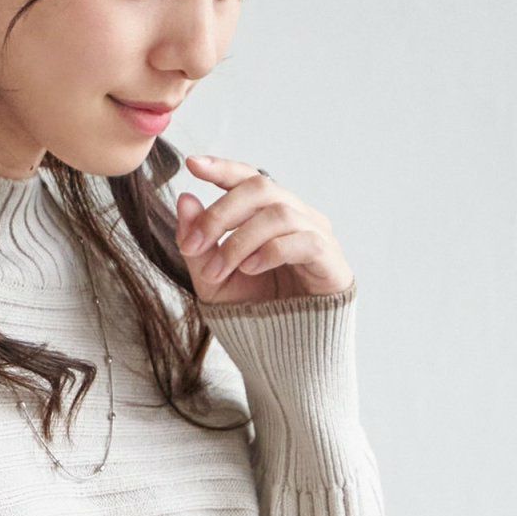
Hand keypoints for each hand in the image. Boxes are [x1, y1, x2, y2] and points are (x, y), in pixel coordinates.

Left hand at [175, 154, 354, 307]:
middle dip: (220, 214)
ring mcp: (317, 234)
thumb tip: (185, 200)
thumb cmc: (255, 310)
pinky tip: (251, 269)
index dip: (223, 168)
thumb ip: (198, 244)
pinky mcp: (331, 260)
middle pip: (261, 188)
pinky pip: (304, 240)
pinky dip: (271, 252)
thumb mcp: (213, 280)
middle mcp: (296, 215)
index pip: (248, 179)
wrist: (286, 352)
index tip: (192, 164)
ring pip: (279, 214)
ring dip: (240, 241)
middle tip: (193, 245)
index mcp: (268, 214)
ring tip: (219, 271)